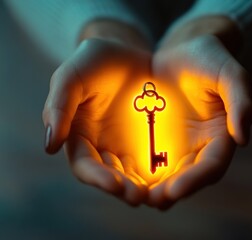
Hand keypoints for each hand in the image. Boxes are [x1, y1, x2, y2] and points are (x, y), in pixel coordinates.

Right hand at [43, 22, 152, 205]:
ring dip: (143, 187)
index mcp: (81, 137)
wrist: (128, 55)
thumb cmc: (96, 63)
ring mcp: (128, 146)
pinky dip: (162, 175)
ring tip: (157, 195)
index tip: (114, 184)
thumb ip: (59, 106)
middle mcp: (104, 147)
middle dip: (123, 188)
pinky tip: (173, 180)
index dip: (97, 177)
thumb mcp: (72, 77)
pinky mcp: (150, 142)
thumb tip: (49, 145)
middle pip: (111, 176)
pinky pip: (156, 162)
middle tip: (138, 196)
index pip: (85, 165)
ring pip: (134, 175)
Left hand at [147, 17, 251, 208]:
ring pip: (165, 175)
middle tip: (152, 200)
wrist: (179, 54)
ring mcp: (176, 145)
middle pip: (187, 177)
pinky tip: (121, 178)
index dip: (195, 179)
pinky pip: (145, 160)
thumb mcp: (228, 73)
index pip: (212, 165)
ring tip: (134, 196)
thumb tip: (243, 138)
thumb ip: (240, 101)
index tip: (175, 190)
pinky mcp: (155, 139)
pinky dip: (136, 172)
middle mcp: (199, 146)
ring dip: (151, 189)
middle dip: (170, 191)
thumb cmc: (207, 59)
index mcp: (219, 135)